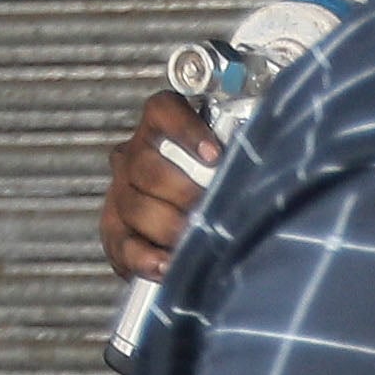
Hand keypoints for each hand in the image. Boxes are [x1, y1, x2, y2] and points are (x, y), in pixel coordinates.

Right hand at [100, 91, 221, 280]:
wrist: (179, 226)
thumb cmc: (211, 187)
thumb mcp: (224, 165)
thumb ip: (233, 158)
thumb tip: (260, 168)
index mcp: (159, 131)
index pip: (164, 111)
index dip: (187, 129)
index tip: (214, 154)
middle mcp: (133, 158)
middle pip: (148, 168)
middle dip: (185, 193)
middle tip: (211, 209)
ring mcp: (119, 195)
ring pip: (136, 207)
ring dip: (170, 227)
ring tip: (197, 238)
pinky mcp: (114, 231)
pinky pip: (124, 245)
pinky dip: (147, 258)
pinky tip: (168, 263)